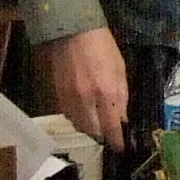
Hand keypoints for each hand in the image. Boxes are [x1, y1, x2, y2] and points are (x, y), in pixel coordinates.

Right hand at [39, 28, 128, 152]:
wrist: (72, 32)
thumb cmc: (103, 48)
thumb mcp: (120, 71)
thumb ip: (121, 98)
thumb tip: (122, 120)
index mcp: (107, 93)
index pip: (112, 129)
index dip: (117, 142)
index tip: (122, 147)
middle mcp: (87, 101)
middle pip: (94, 132)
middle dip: (104, 135)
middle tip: (110, 131)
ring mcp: (70, 99)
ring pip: (80, 126)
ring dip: (90, 127)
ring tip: (97, 120)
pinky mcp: (58, 95)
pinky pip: (69, 116)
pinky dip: (78, 117)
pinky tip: (84, 110)